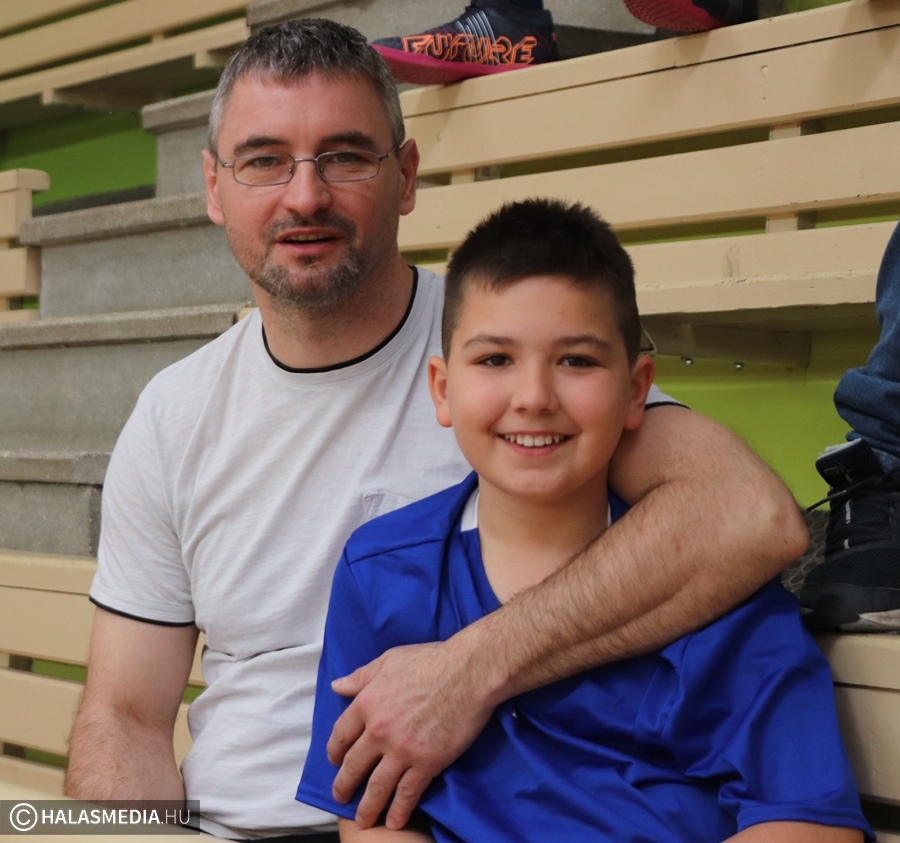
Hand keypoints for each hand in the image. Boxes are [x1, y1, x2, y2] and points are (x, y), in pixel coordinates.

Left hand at [327, 640, 493, 829]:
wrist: (468, 672)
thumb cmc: (430, 660)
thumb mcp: (389, 661)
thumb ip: (361, 677)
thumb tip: (337, 686)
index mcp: (366, 703)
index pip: (340, 735)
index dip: (335, 751)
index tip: (335, 761)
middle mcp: (378, 731)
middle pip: (354, 766)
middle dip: (344, 785)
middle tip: (341, 796)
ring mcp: (402, 750)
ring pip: (377, 787)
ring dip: (367, 807)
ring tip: (363, 819)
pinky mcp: (427, 763)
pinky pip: (407, 793)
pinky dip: (399, 811)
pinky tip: (394, 821)